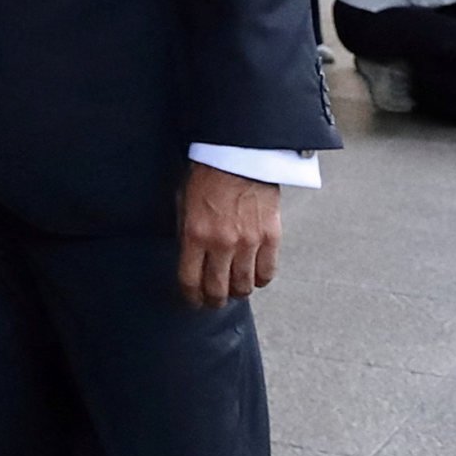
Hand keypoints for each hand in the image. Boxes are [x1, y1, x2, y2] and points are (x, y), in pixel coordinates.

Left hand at [179, 162, 285, 306]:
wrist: (240, 154)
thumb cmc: (209, 174)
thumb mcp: (185, 204)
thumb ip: (188, 235)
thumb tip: (191, 261)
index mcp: (195, 234)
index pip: (190, 281)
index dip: (191, 296)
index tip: (193, 300)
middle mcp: (221, 243)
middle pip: (218, 290)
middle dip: (213, 300)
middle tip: (213, 300)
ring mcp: (248, 242)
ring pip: (244, 286)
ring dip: (237, 292)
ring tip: (234, 289)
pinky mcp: (270, 237)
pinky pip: (267, 272)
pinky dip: (260, 279)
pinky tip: (254, 276)